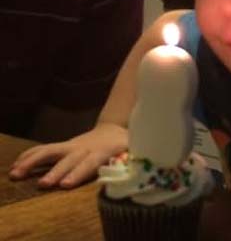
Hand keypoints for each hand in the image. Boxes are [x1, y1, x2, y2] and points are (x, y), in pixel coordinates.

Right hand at [9, 122, 126, 188]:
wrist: (114, 129)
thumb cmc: (123, 145)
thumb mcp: (132, 150)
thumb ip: (130, 160)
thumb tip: (132, 167)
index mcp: (101, 152)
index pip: (89, 163)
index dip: (78, 173)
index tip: (66, 185)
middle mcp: (83, 148)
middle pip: (67, 160)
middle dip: (56, 172)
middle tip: (44, 184)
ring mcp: (70, 146)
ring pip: (49, 151)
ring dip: (32, 162)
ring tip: (16, 174)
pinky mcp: (62, 146)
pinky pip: (43, 149)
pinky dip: (29, 156)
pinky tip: (15, 166)